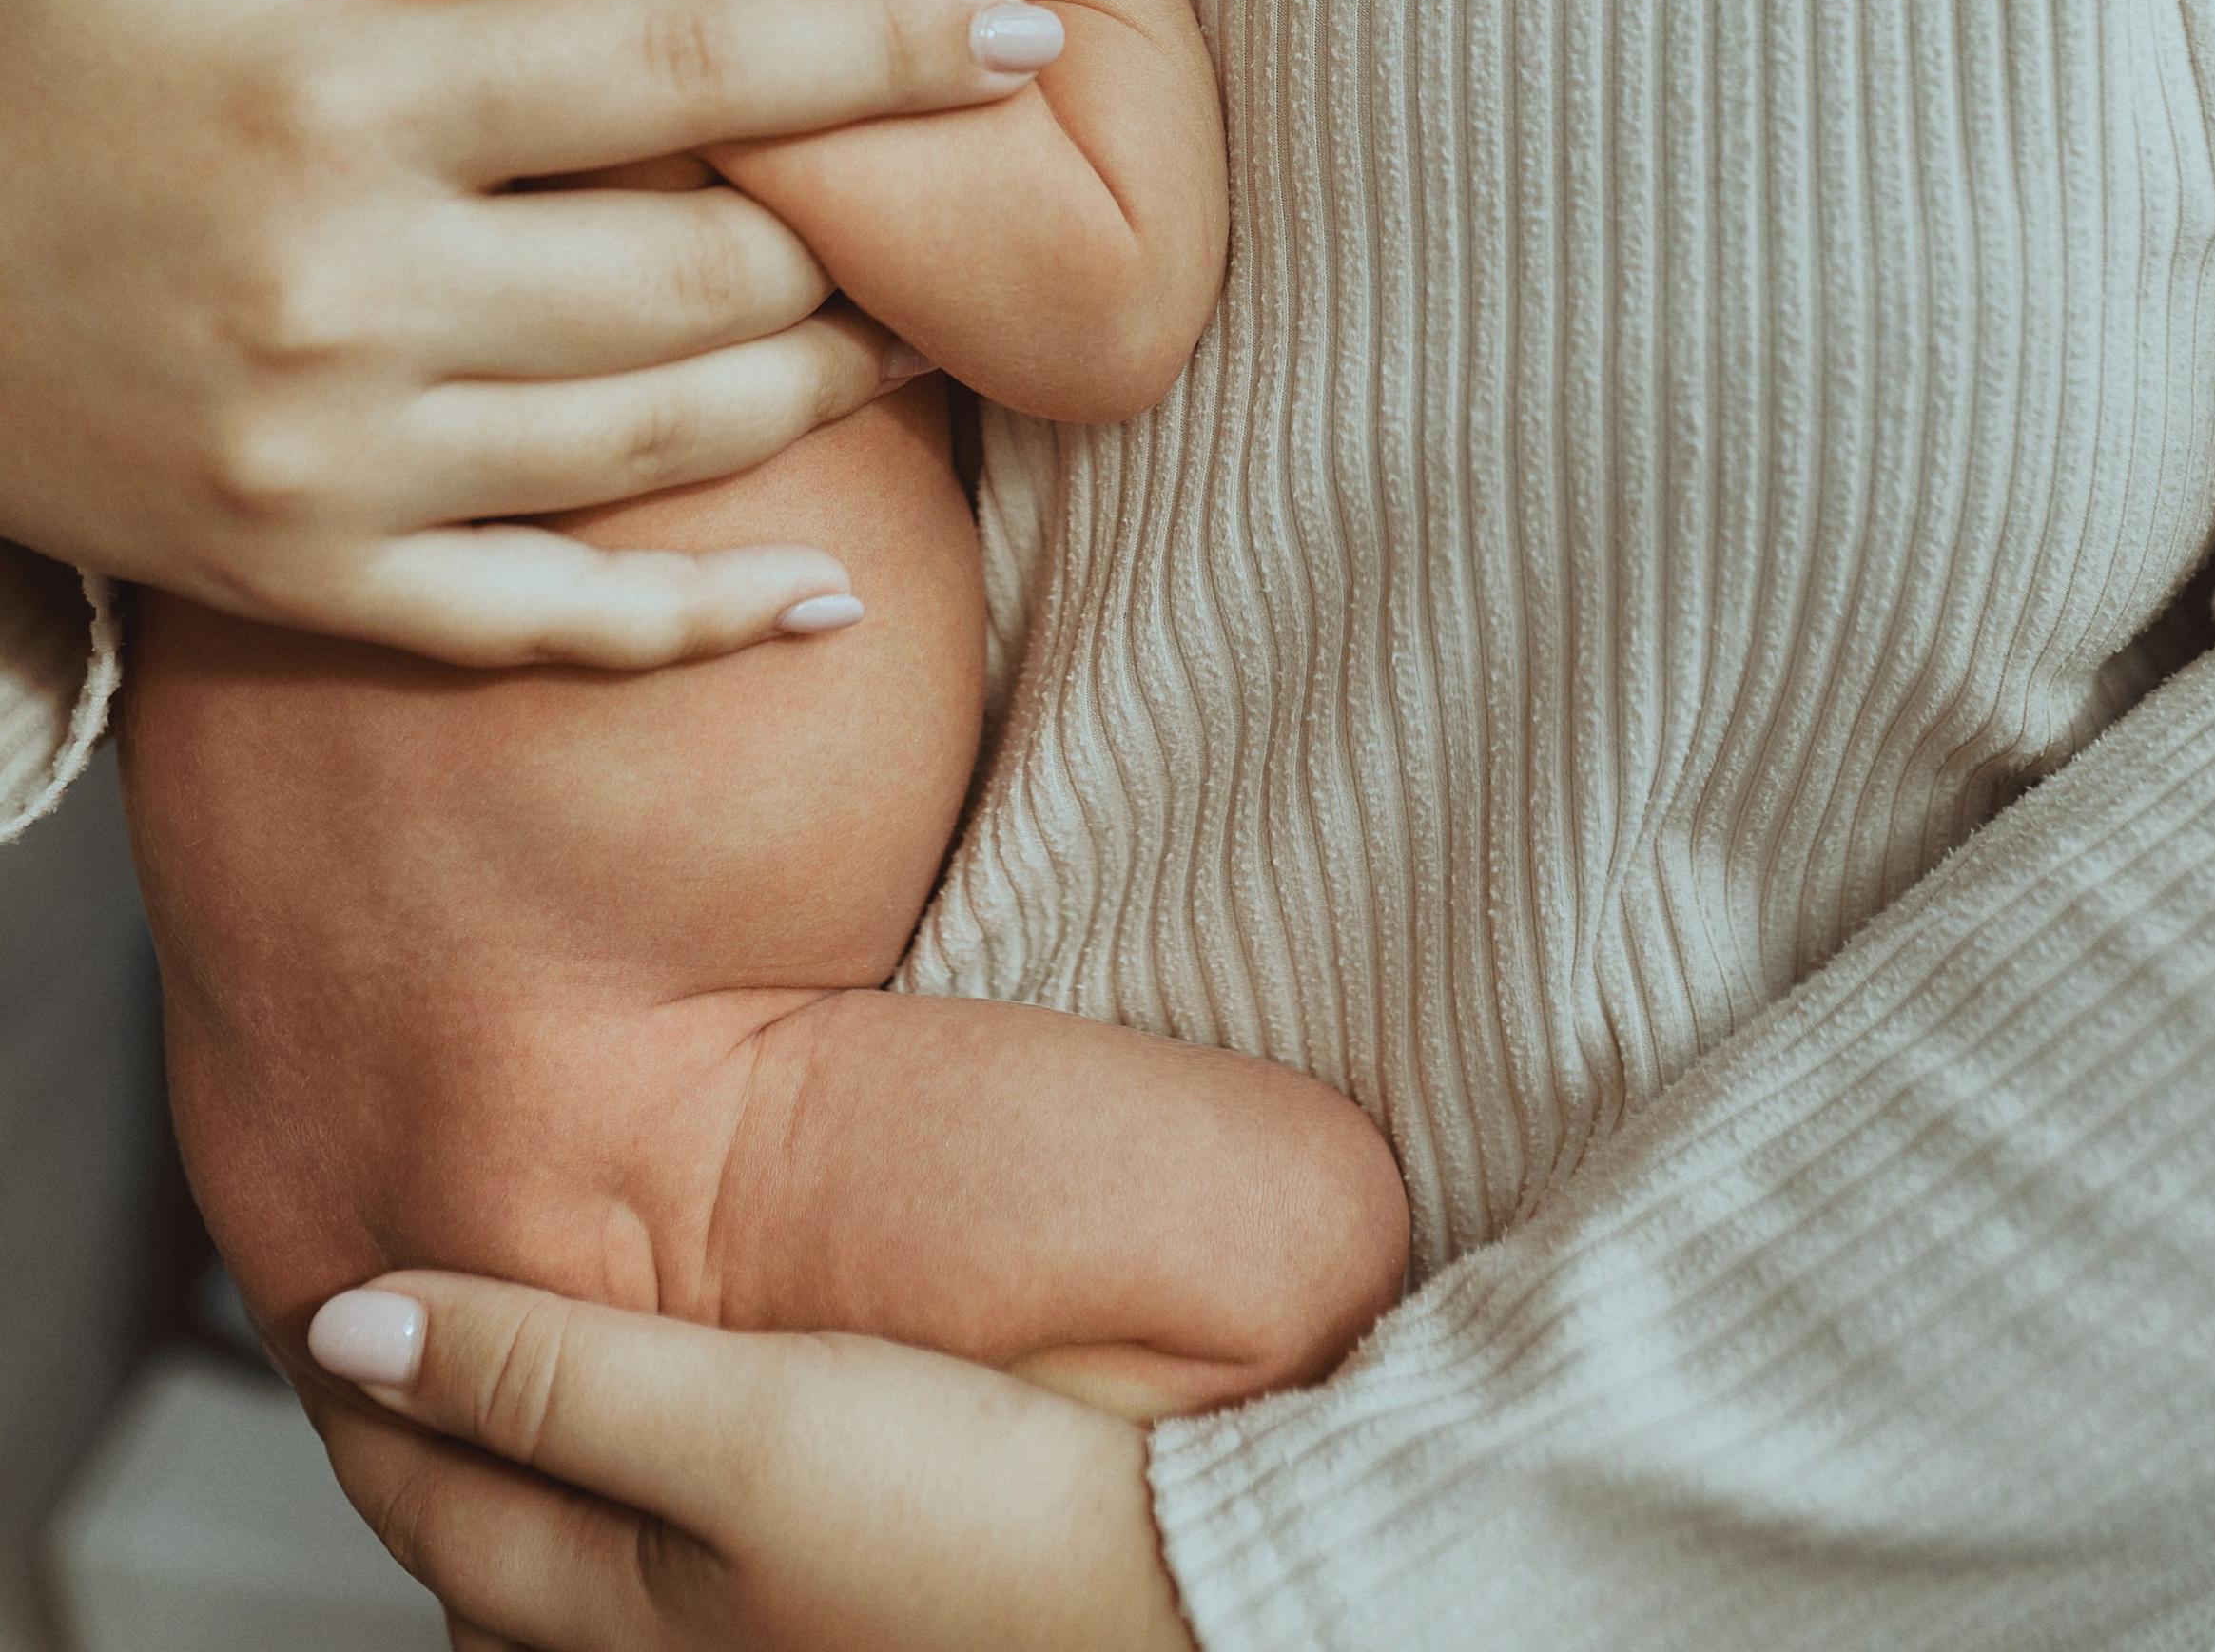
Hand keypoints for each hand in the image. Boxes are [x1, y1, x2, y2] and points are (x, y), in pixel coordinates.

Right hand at [0, 0, 1060, 665]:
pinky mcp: (312, 585)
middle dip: (864, 229)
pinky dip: (697, 631)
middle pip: (698, 268)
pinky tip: (830, 605)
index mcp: (338, 98)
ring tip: (936, 322)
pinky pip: (545, 627)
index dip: (863, 45)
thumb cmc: (20, 65)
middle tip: (984, 185)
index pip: (662, 61)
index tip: (1023, 35)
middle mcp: (347, 295)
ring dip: (830, 388)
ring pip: (661, 443)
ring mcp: (332, 464)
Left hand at [304, 1271, 1196, 1651]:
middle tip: (402, 1362)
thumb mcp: (739, 1423)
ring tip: (524, 1422)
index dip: (374, 1394)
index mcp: (617, 1615)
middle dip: (438, 1464)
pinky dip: (632, 1542)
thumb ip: (549, 1372)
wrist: (1171, 1597)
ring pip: (584, 1602)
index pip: (430, 1501)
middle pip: (493, 1573)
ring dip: (539, 1506)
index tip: (335, 1304)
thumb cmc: (967, 1519)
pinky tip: (684, 1494)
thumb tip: (352, 1326)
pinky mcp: (840, 1636)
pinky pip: (676, 1606)